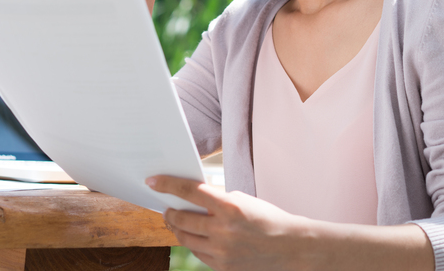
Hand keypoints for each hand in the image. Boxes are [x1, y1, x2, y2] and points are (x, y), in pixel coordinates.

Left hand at [146, 175, 314, 270]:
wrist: (290, 247)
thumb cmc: (267, 218)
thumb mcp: (242, 200)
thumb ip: (216, 198)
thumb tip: (189, 197)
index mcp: (230, 207)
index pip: (190, 191)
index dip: (168, 184)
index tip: (153, 181)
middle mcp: (223, 230)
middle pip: (182, 218)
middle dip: (170, 211)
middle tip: (166, 206)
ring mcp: (223, 252)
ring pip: (185, 238)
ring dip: (177, 228)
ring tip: (174, 220)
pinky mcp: (224, 267)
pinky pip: (198, 253)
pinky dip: (192, 243)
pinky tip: (192, 236)